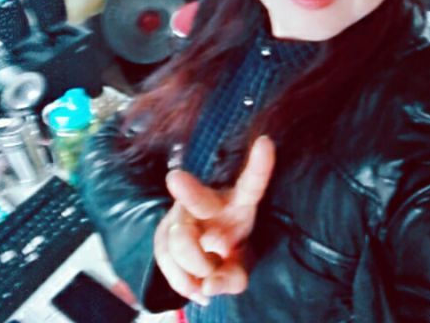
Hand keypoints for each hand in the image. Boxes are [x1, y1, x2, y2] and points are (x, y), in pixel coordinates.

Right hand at [153, 135, 275, 305]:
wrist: (202, 256)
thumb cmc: (229, 254)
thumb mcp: (240, 269)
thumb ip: (231, 279)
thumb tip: (206, 287)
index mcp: (241, 203)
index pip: (252, 183)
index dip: (260, 164)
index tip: (266, 141)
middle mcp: (211, 201)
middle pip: (200, 198)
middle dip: (188, 190)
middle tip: (175, 178)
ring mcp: (184, 212)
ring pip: (180, 241)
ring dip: (193, 269)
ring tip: (206, 274)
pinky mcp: (164, 229)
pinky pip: (164, 257)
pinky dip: (178, 280)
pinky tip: (191, 283)